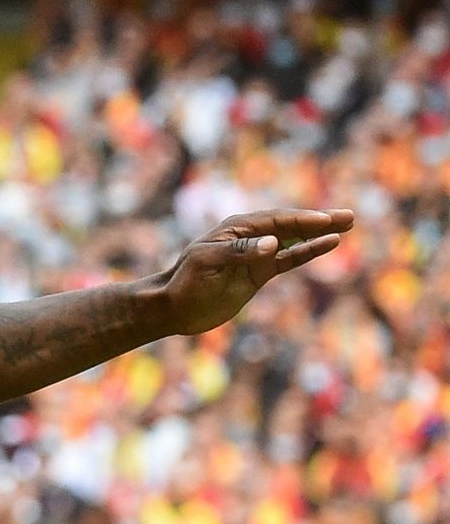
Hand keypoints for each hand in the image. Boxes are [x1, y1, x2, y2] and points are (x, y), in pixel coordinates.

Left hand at [154, 208, 353, 334]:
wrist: (174, 307)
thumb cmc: (185, 282)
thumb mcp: (207, 263)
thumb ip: (239, 253)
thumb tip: (273, 243)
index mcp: (236, 229)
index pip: (275, 220)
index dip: (302, 220)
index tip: (327, 220)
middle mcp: (249, 237)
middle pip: (290, 225)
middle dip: (319, 220)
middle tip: (350, 216)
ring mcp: (257, 255)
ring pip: (294, 240)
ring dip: (319, 234)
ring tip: (346, 226)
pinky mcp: (259, 274)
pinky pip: (289, 260)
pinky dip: (308, 252)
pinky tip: (327, 245)